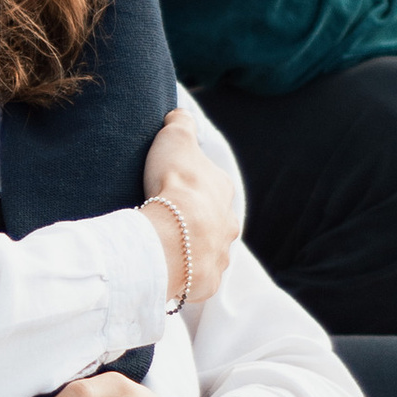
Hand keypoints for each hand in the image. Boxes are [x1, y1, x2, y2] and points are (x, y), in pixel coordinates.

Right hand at [138, 110, 239, 310]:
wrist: (177, 232)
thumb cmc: (176, 182)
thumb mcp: (175, 138)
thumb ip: (180, 124)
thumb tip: (180, 114)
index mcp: (222, 191)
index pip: (211, 186)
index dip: (193, 186)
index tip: (174, 188)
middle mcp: (229, 224)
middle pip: (215, 222)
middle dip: (198, 223)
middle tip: (170, 222)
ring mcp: (220, 256)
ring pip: (209, 252)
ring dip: (193, 251)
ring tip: (167, 250)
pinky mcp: (207, 282)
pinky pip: (196, 279)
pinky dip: (185, 275)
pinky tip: (168, 271)